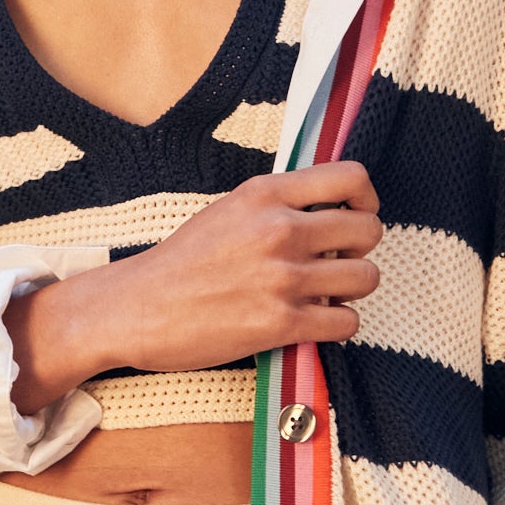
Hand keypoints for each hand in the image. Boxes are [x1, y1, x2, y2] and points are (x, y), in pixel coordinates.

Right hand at [5, 162, 382, 411]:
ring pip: (366, 277)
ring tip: (325, 295)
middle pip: (368, 230)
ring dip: (352, 290)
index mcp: (265, 194)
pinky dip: (338, 326)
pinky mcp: (280, 323)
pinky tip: (314, 323)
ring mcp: (282, 277)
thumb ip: (279, 204)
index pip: (351, 178)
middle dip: (360, 250)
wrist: (136, 307)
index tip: (354, 217)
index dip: (366, 200)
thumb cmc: (182, 262)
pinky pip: (346, 322)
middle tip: (336, 263)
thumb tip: (334, 209)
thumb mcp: (230, 210)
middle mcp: (279, 229)